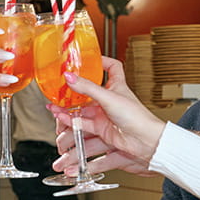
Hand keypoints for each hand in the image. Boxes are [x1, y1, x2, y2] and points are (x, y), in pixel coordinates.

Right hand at [49, 57, 165, 175]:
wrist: (144, 141)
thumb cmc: (137, 117)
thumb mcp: (109, 97)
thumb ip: (87, 87)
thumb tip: (70, 76)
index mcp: (117, 86)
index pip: (112, 67)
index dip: (101, 61)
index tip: (88, 58)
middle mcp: (110, 99)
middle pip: (88, 91)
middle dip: (73, 90)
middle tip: (59, 88)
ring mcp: (105, 114)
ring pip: (82, 109)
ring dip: (68, 108)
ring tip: (54, 106)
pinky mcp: (101, 129)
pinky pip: (83, 124)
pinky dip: (71, 121)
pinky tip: (62, 119)